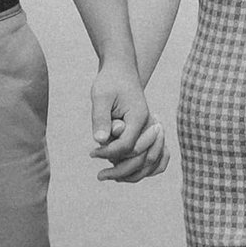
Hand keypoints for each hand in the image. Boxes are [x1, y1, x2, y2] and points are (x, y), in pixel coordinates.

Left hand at [90, 63, 165, 183]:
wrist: (122, 69)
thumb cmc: (110, 81)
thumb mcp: (101, 96)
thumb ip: (101, 118)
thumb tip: (99, 140)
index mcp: (139, 117)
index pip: (127, 146)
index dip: (109, 153)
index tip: (92, 153)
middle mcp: (149, 126)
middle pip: (140, 158)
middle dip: (120, 170)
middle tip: (100, 176)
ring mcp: (150, 130)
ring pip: (149, 162)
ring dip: (131, 173)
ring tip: (110, 177)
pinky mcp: (147, 133)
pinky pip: (154, 156)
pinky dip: (143, 168)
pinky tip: (125, 173)